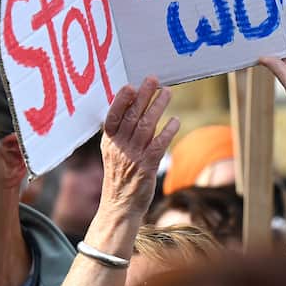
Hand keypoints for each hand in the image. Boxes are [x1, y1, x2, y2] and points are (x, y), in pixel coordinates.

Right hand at [97, 77, 178, 220]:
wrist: (120, 206)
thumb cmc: (119, 176)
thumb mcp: (113, 153)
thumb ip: (122, 132)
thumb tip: (134, 107)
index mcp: (109, 142)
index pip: (112, 117)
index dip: (120, 101)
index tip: (130, 86)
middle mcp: (119, 147)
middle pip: (131, 116)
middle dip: (143, 95)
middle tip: (153, 79)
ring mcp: (133, 156)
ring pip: (146, 126)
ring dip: (158, 106)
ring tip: (167, 92)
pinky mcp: (147, 166)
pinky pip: (159, 144)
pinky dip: (168, 130)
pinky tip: (175, 120)